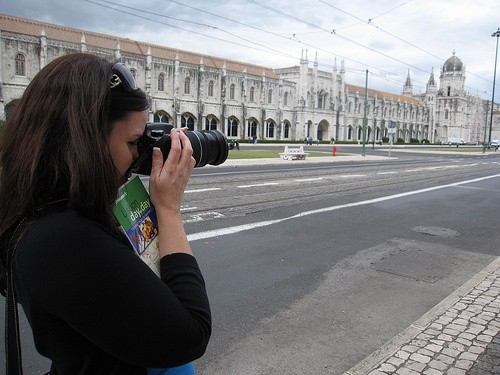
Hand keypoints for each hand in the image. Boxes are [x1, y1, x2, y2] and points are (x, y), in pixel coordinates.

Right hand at [148, 129, 195, 256]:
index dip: (176, 137)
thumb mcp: (153, 178)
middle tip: (180, 132)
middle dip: (185, 138)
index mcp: (171, 168)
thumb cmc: (160, 195)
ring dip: (188, 145)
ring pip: (191, 155)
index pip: (176, 148)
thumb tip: (156, 149)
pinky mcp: (187, 176)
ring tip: (183, 140)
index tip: (173, 131)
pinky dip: (190, 154)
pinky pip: (192, 162)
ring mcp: (186, 172)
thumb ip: (156, 162)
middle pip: (188, 149)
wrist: (169, 207)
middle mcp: (181, 169)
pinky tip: (185, 154)